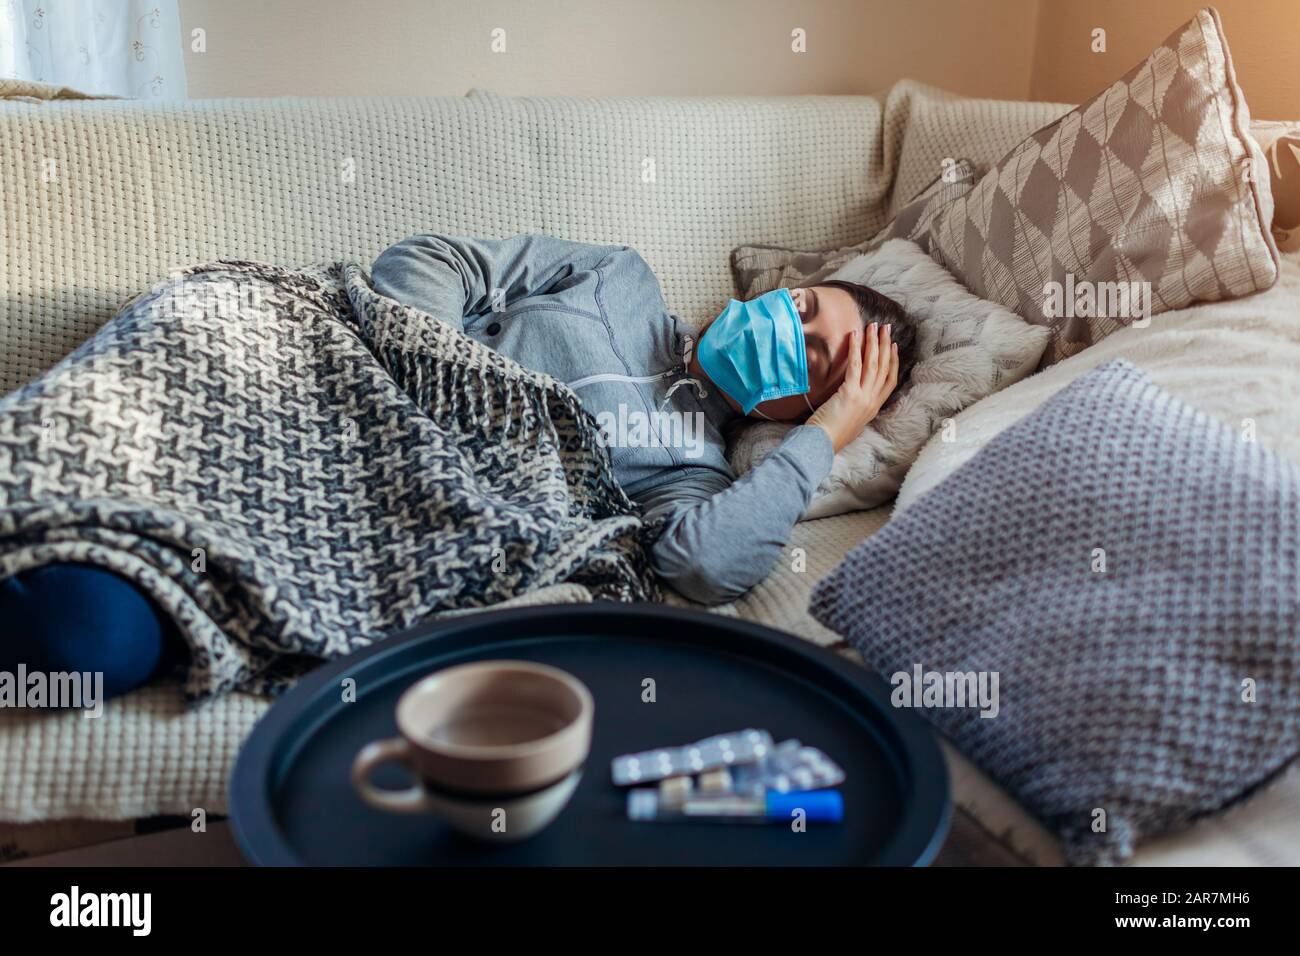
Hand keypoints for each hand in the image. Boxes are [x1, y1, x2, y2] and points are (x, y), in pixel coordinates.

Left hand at [806, 322, 898, 453]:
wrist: (822, 444)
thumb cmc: (829, 435)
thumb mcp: (850, 420)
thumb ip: (855, 406)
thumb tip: (850, 394)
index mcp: (874, 408)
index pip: (890, 381)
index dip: (893, 362)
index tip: (893, 346)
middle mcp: (872, 401)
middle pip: (884, 368)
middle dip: (885, 345)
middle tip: (886, 328)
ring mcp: (863, 397)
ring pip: (873, 364)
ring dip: (873, 342)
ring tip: (874, 326)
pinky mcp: (850, 393)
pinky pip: (855, 366)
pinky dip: (855, 349)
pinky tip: (854, 336)